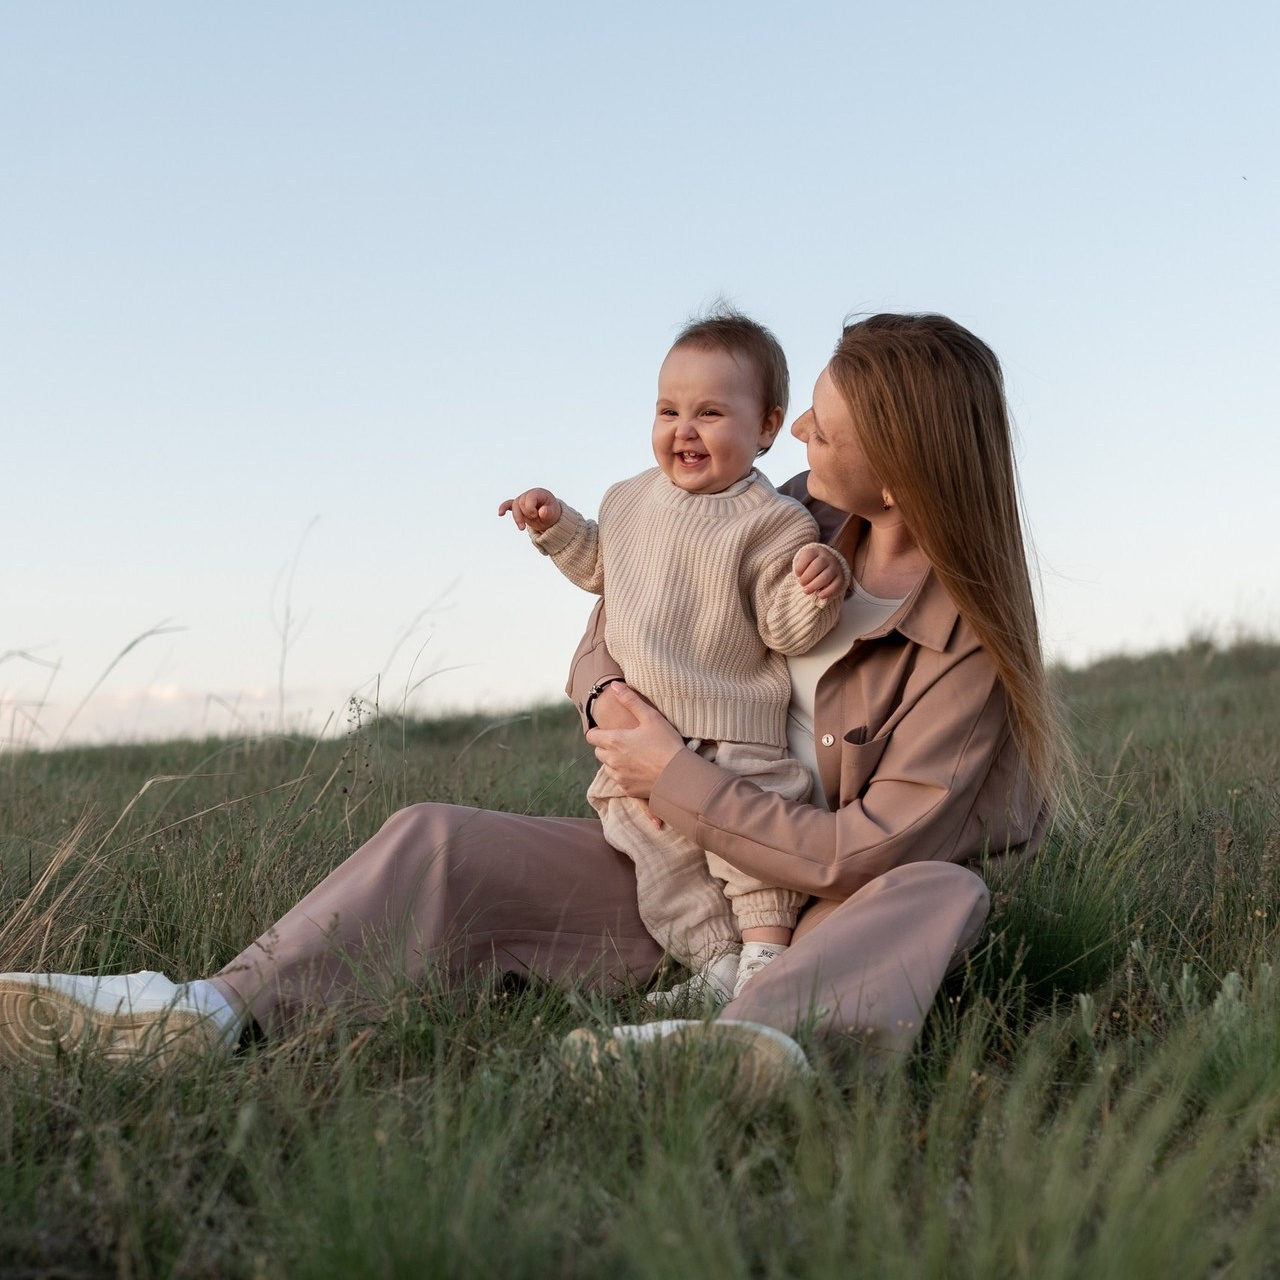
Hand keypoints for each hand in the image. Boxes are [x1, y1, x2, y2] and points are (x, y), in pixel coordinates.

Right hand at [498, 488, 562, 533]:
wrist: (549, 516)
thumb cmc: (552, 513)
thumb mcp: (553, 514)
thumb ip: (548, 512)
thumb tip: (542, 512)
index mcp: (538, 493)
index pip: (529, 498)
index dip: (530, 508)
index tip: (536, 515)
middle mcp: (529, 494)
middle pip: (520, 503)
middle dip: (525, 514)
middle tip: (534, 519)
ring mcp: (522, 499)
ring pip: (514, 506)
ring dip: (517, 518)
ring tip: (522, 528)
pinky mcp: (518, 506)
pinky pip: (508, 505)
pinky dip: (503, 508)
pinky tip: (500, 514)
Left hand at [585, 683, 684, 801]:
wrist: (679, 775)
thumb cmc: (666, 744)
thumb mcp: (650, 717)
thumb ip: (630, 700)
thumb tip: (614, 685)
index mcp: (614, 741)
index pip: (591, 736)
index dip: (598, 732)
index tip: (609, 730)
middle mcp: (611, 760)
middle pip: (598, 752)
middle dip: (607, 746)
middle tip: (625, 742)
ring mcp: (618, 777)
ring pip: (608, 767)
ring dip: (614, 761)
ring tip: (633, 756)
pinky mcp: (627, 790)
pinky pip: (619, 780)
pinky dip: (624, 775)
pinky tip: (639, 770)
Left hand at [793, 544, 844, 599]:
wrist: (827, 564)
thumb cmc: (810, 565)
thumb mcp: (804, 561)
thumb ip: (800, 568)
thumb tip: (800, 579)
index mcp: (816, 551)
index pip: (808, 555)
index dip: (800, 566)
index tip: (797, 574)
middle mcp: (827, 557)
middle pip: (817, 565)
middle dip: (807, 577)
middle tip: (801, 584)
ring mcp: (835, 567)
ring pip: (826, 576)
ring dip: (814, 585)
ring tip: (806, 591)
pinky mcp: (841, 577)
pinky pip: (836, 584)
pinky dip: (828, 591)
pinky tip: (820, 596)